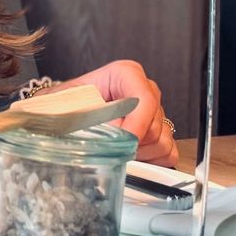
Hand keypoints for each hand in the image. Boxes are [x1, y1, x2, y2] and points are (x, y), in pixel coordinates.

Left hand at [56, 60, 175, 165]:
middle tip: (107, 144)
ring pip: (161, 142)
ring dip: (137, 153)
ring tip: (115, 147)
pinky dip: (149, 161)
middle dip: (130, 142)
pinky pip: (167, 153)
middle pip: (153, 125)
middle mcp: (145, 90)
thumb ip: (84, 115)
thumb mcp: (67, 104)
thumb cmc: (68, 105)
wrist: (68, 113)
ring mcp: (156, 112)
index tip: (123, 142)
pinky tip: (129, 154)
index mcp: (126, 74)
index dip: (135, 125)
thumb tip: (102, 133)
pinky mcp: (162, 133)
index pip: (144, 100)